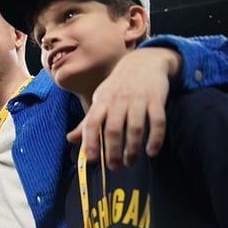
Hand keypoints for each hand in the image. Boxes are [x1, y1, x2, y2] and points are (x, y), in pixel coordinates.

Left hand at [67, 47, 177, 168]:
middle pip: (113, 129)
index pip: (92, 122)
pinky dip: (155, 138)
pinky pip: (157, 121)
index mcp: (102, 101)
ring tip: (130, 162)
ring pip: (135, 128)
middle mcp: (118, 100)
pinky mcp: (157, 99)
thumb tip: (70, 139)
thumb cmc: (118, 86)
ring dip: (133, 148)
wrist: (144, 61)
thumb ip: (88, 122)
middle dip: (113, 150)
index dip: (90, 140)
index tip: (91, 159)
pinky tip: (151, 151)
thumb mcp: (100, 100)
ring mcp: (138, 99)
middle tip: (114, 166)